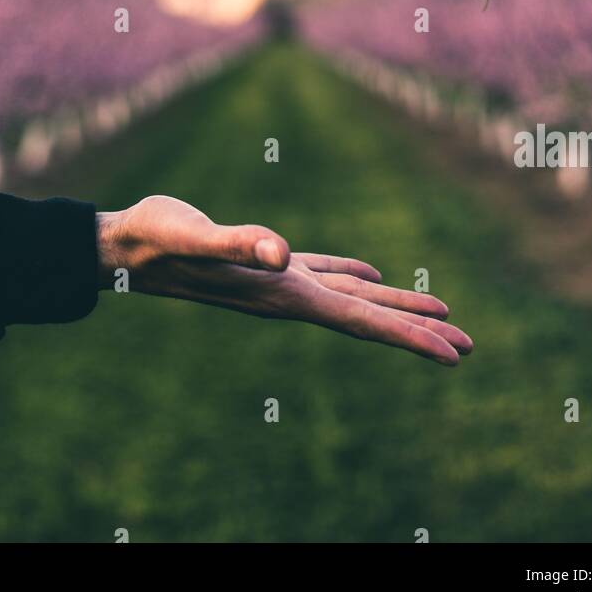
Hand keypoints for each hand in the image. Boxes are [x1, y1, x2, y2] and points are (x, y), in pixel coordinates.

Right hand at [96, 195, 472, 365]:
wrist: (121, 249)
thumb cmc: (154, 240)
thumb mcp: (194, 235)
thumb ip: (235, 243)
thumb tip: (279, 251)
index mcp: (281, 293)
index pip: (358, 321)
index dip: (408, 338)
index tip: (454, 356)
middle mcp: (286, 295)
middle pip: (366, 320)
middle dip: (418, 333)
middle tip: (470, 347)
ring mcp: (277, 282)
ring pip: (351, 298)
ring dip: (396, 308)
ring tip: (442, 314)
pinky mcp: (265, 262)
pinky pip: (323, 273)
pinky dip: (353, 276)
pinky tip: (372, 276)